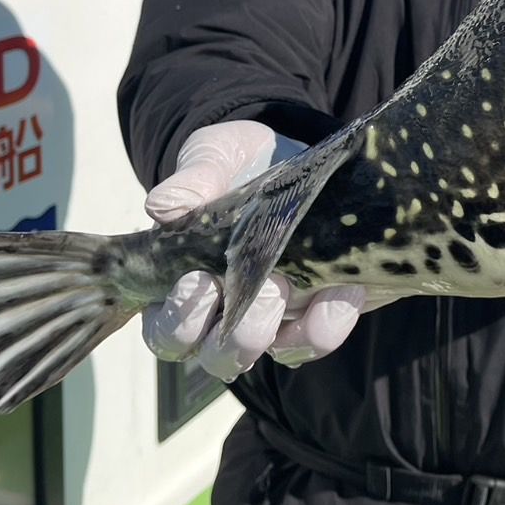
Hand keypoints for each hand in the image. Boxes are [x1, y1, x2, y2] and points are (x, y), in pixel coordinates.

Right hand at [142, 120, 366, 378]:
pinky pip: (320, 336)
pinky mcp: (319, 309)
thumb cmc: (238, 163)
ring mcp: (277, 316)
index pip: (167, 332)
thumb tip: (161, 208)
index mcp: (185, 284)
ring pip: (270, 353)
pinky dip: (329, 320)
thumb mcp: (214, 158)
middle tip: (258, 290)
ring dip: (278, 330)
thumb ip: (192, 180)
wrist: (297, 148)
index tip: (199, 281)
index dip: (179, 321)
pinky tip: (342, 288)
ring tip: (289, 286)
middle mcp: (228, 313)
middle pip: (218, 357)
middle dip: (235, 336)